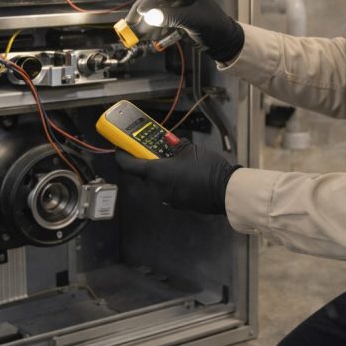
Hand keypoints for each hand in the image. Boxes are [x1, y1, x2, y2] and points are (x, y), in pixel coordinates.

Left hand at [115, 141, 241, 214]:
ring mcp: (168, 198)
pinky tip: (183, 171)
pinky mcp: (179, 203)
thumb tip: (171, 142)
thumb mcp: (190, 149)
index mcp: (155, 173)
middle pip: (143, 172)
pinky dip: (171, 179)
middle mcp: (157, 188)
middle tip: (153, 147)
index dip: (122, 153)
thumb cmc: (206, 169)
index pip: (127, 164)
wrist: (224, 191)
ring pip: (157, 181)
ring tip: (173, 158)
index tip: (120, 146)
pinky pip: (168, 188)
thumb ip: (175, 145)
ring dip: (161, 170)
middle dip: (146, 159)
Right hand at [126, 0, 244, 62]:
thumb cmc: (215, 28)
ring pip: (156, 11)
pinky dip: (154, 29)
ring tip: (137, 34)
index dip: (150, 0)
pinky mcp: (177, 18)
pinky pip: (161, 21)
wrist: (225, 43)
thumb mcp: (194, 21)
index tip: (140, 11)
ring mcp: (179, 7)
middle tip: (131, 24)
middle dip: (143, 12)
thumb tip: (151, 16)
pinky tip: (149, 36)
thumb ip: (172, 17)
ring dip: (146, 23)